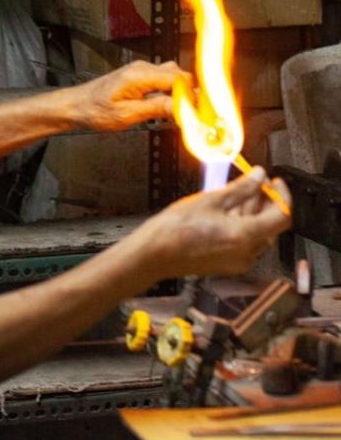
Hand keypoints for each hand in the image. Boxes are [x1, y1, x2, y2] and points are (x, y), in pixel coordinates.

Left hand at [73, 59, 183, 131]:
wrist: (77, 105)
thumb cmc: (96, 110)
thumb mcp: (128, 114)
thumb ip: (157, 108)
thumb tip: (184, 107)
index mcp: (140, 75)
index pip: (179, 79)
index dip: (192, 96)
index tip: (198, 113)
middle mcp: (143, 68)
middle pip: (179, 76)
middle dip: (187, 95)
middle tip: (188, 116)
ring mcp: (141, 71)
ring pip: (173, 77)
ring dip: (178, 95)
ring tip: (175, 114)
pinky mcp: (139, 77)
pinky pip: (162, 80)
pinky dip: (168, 93)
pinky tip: (164, 108)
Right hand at [142, 167, 291, 278]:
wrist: (156, 254)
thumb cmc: (176, 228)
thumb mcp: (211, 200)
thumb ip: (240, 188)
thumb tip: (260, 176)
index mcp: (245, 236)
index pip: (282, 216)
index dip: (282, 195)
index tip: (275, 181)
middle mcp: (247, 253)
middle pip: (270, 224)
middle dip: (266, 201)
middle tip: (257, 181)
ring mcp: (239, 261)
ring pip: (258, 232)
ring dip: (254, 211)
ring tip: (241, 192)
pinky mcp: (229, 263)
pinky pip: (246, 242)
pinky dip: (243, 224)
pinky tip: (229, 210)